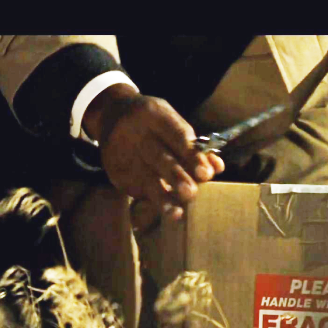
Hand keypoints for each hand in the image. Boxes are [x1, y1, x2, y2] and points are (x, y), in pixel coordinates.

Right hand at [82, 84, 224, 230]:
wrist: (111, 116)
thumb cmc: (154, 123)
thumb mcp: (172, 122)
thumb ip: (194, 145)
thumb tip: (217, 167)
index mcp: (154, 115)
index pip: (177, 135)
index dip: (192, 155)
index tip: (206, 173)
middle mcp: (135, 133)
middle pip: (159, 158)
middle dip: (177, 177)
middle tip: (191, 193)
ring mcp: (123, 154)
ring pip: (145, 178)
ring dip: (162, 197)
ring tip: (176, 213)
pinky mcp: (115, 172)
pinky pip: (136, 188)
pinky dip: (153, 200)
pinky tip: (166, 209)